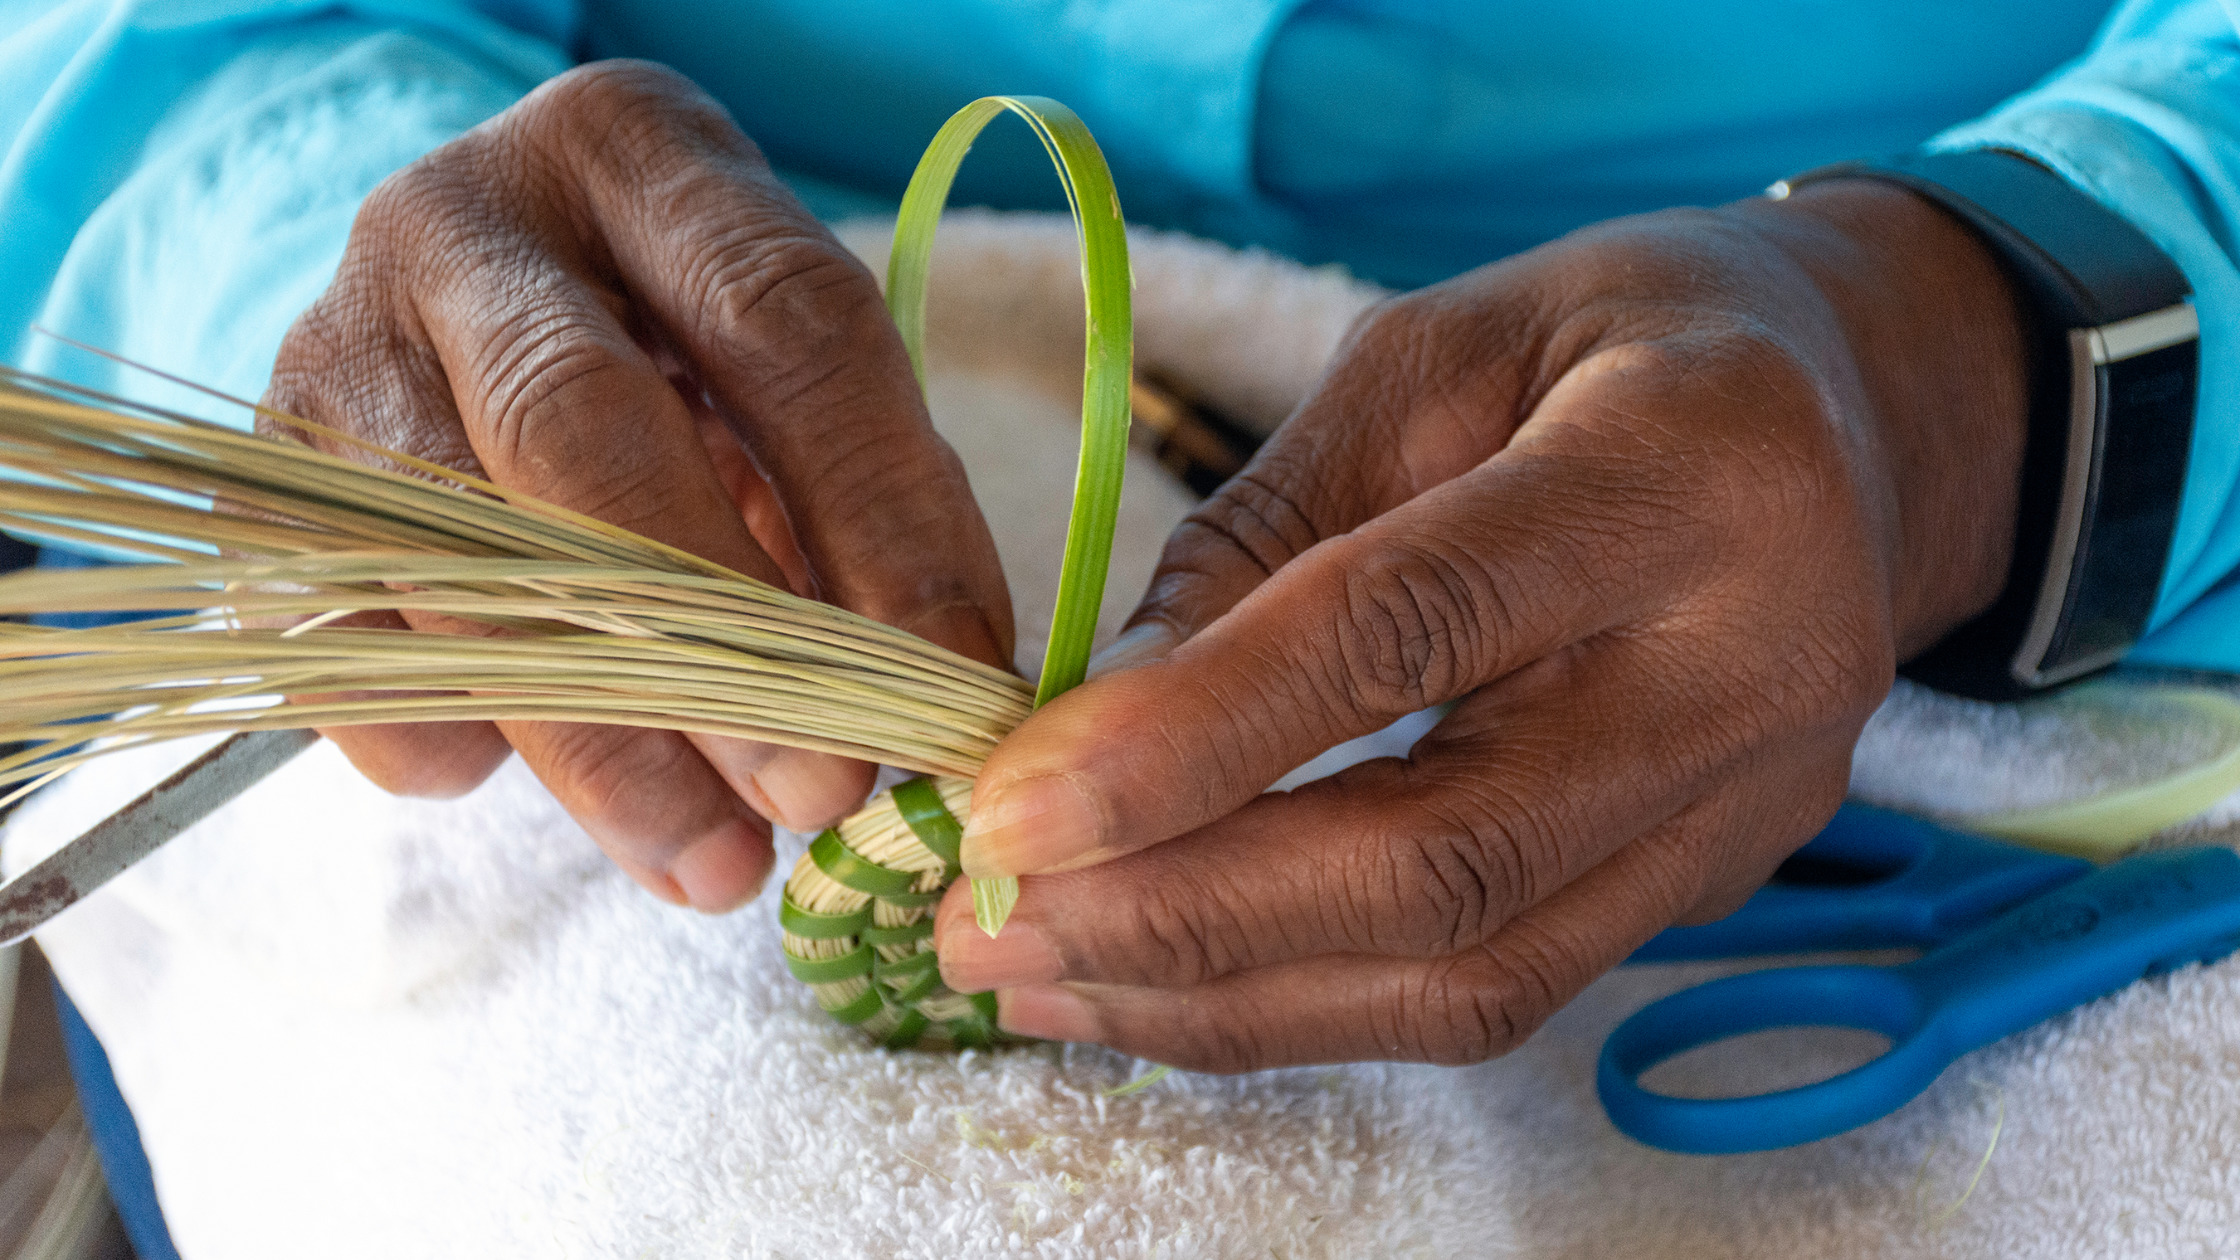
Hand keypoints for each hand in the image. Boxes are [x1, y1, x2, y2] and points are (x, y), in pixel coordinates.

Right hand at [263, 62, 1011, 911]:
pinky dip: (445, 737)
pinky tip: (529, 783)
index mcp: (641, 157)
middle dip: (720, 647)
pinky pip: (344, 642)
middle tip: (821, 795)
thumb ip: (856, 498)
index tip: (950, 680)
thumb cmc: (672, 343)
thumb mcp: (781, 373)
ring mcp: (336, 344)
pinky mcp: (265, 478)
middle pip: (587, 434)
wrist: (466, 301)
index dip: (881, 514)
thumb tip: (939, 693)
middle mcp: (465, 225)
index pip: (783, 324)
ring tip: (716, 863)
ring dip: (603, 746)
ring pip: (460, 567)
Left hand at [932, 182, 2027, 1069]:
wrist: (1847, 416)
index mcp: (1682, 468)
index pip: (1410, 630)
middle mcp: (1749, 666)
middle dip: (1183, 911)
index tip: (1008, 801)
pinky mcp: (1714, 884)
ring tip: (1033, 977)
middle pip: (1444, 855)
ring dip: (1224, 1000)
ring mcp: (1749, 806)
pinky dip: (1308, 1008)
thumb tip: (1091, 722)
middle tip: (982, 918)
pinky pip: (1495, 990)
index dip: (1195, 736)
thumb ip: (1270, 532)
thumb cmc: (1613, 346)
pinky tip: (1162, 987)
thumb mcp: (1431, 355)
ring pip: (1470, 973)